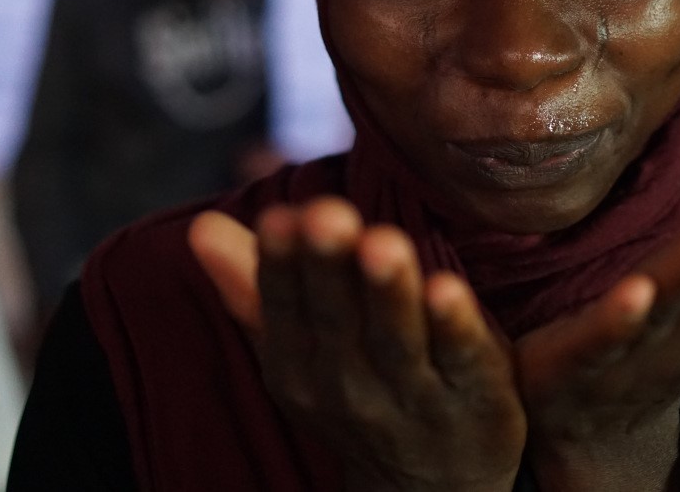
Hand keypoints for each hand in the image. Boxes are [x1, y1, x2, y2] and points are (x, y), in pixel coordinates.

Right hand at [189, 198, 525, 491]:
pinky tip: (450, 288)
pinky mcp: (478, 399)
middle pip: (337, 319)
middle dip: (330, 266)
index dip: (281, 263)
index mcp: (299, 364)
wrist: (427, 489)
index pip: (284, 307)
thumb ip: (254, 286)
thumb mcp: (297, 349)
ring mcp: (414, 397)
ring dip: (389, 291)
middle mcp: (349, 384)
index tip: (279, 216)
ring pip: (398, 340)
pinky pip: (463, 361)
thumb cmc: (357, 386)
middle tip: (326, 214)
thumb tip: (201, 227)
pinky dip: (457, 328)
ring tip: (383, 241)